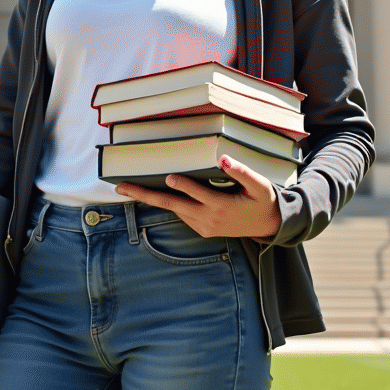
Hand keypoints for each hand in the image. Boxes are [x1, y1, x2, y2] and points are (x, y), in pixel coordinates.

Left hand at [113, 155, 281, 239]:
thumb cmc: (262, 199)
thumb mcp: (259, 185)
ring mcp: (204, 227)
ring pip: (174, 210)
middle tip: (121, 188)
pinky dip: (167, 203)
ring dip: (150, 199)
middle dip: (145, 196)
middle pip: (173, 206)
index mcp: (222, 207)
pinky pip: (181, 214)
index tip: (168, 177)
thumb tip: (223, 160)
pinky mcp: (202, 229)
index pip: (198, 194)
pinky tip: (152, 193)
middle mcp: (209, 219)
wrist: (268, 225)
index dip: (184, 185)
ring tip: (127, 188)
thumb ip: (242, 172)